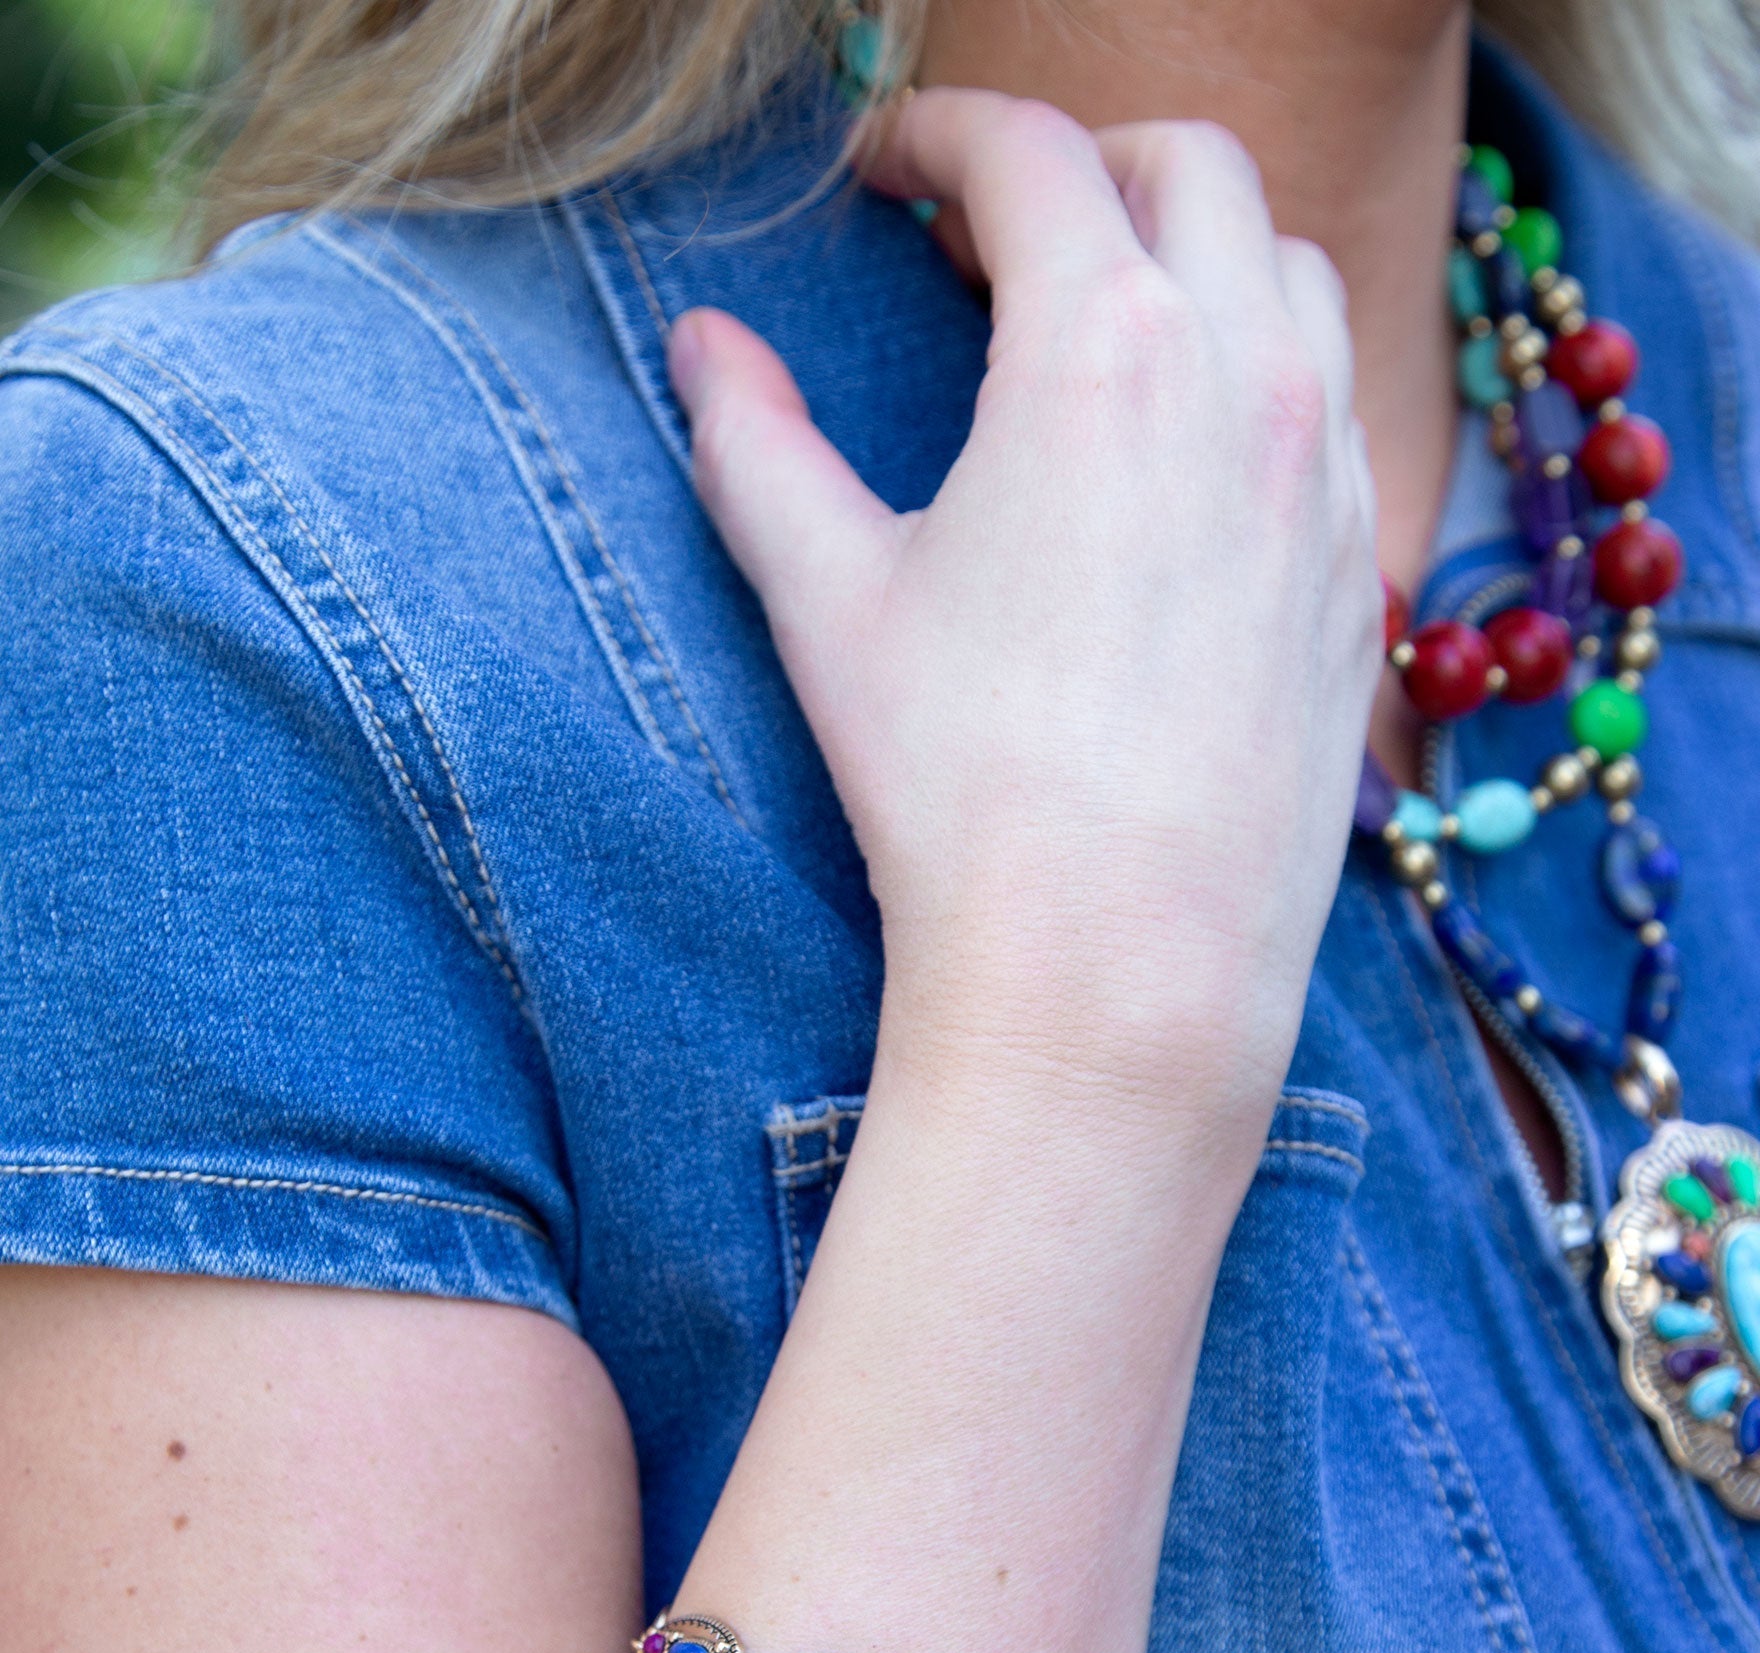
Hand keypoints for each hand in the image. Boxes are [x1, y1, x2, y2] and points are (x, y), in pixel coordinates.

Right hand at [667, 90, 1380, 1123]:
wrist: (1120, 966)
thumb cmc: (959, 787)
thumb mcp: (827, 601)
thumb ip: (755, 445)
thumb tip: (701, 348)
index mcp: (1099, 346)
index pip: (1029, 152)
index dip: (939, 133)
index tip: (885, 169)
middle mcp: (1244, 376)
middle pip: (1192, 167)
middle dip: (1089, 160)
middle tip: (996, 233)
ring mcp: (1326, 473)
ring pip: (1291, 271)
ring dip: (1199, 252)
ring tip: (1106, 328)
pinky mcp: (1358, 571)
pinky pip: (1339, 403)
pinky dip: (1265, 370)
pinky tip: (1190, 460)